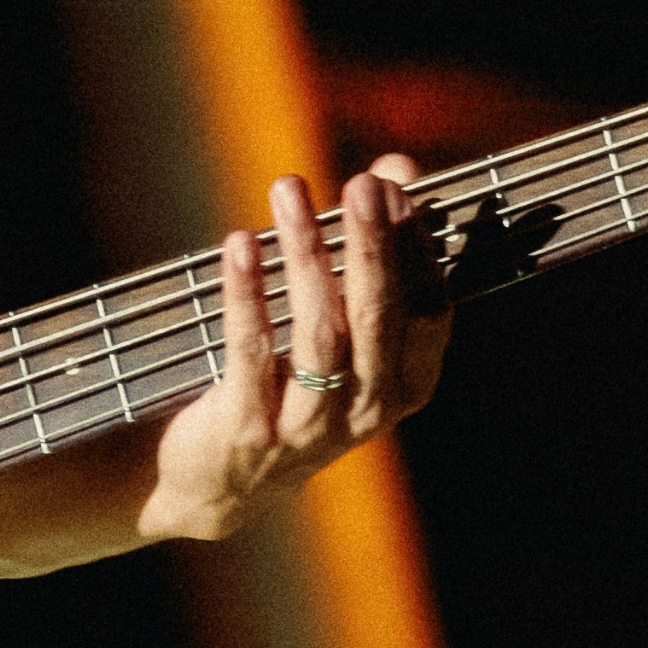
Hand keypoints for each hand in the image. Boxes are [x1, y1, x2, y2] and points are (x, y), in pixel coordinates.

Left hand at [139, 152, 449, 544]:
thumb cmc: (292, 383)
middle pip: (377, 317)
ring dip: (306, 255)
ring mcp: (310, 428)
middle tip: (361, 183)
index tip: (394, 185)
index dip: (416, 247)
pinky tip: (239, 244)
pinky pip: (251, 353)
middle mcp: (367, 411)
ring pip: (318, 333)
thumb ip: (375, 246)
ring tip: (289, 190)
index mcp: (404, 385)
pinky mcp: (250, 432)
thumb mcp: (342, 325)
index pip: (429, 311)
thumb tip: (398, 166)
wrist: (217, 481)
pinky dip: (246, 295)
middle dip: (372, 244)